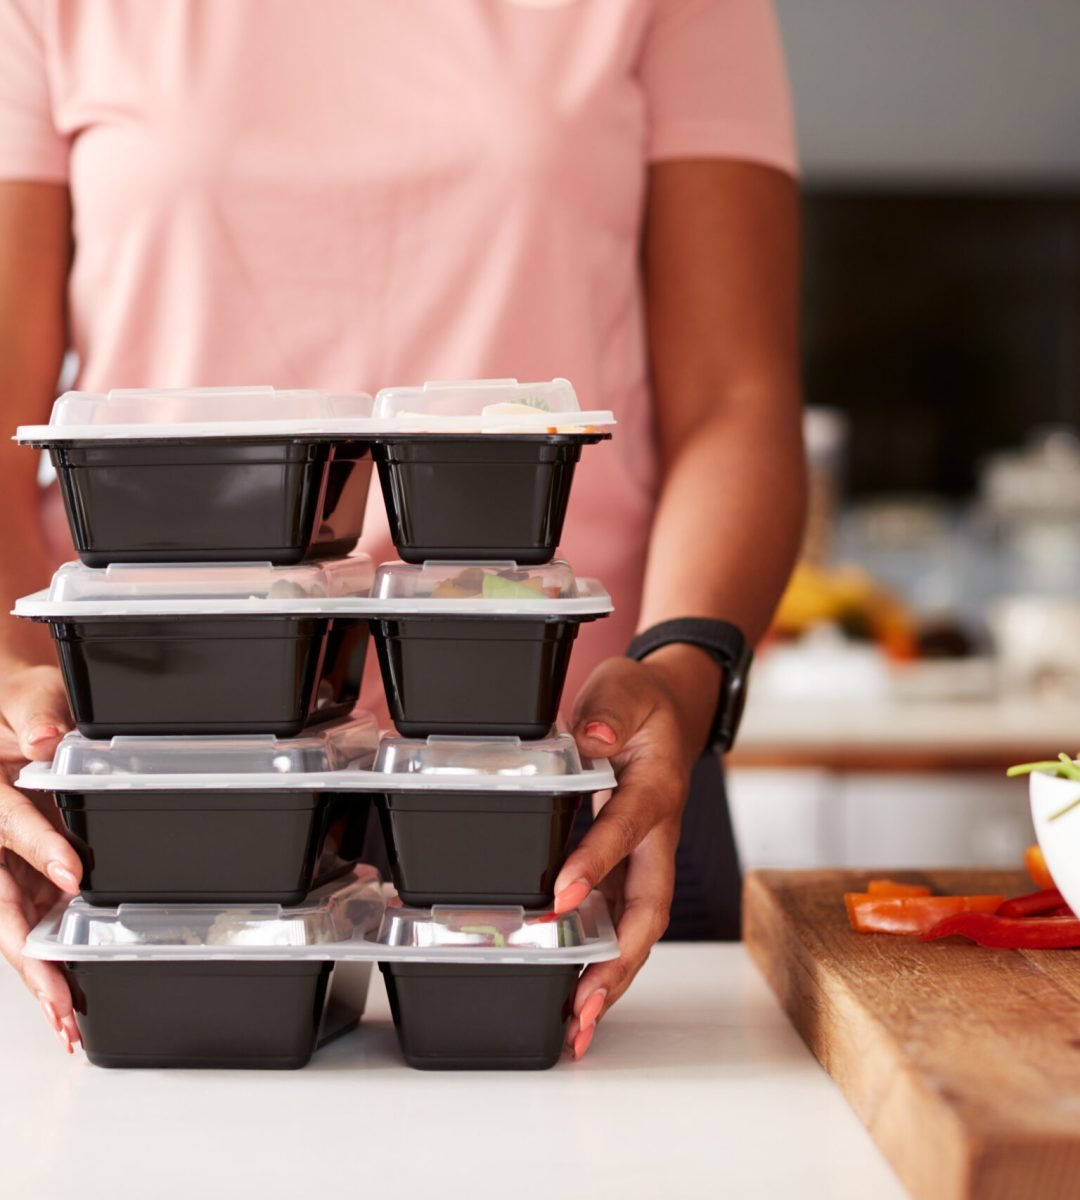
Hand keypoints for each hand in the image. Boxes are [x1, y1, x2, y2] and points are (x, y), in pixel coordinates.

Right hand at [0, 663, 80, 1052]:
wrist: (13, 718)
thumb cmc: (16, 707)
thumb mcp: (26, 696)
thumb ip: (35, 710)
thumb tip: (44, 734)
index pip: (11, 824)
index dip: (42, 848)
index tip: (74, 874)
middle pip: (4, 902)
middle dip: (30, 953)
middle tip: (58, 997)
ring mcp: (4, 864)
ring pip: (15, 923)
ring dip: (38, 973)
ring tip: (64, 1017)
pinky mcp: (20, 876)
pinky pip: (32, 920)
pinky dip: (46, 961)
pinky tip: (64, 1000)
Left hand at [558, 646, 720, 1060]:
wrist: (667, 711)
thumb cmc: (641, 703)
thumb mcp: (626, 689)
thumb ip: (610, 709)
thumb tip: (593, 735)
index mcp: (656, 789)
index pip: (626, 830)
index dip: (596, 863)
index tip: (560, 897)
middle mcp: (657, 836)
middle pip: (646, 910)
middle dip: (617, 960)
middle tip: (582, 1004)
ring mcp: (645, 859)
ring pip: (634, 929)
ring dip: (609, 977)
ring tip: (576, 1026)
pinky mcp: (629, 870)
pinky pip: (618, 921)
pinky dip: (600, 962)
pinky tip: (572, 997)